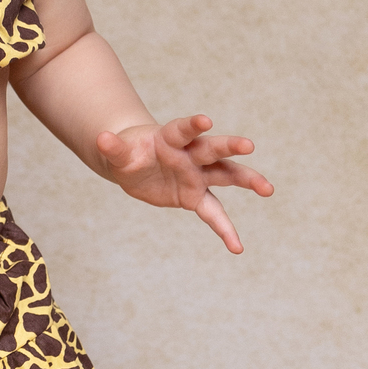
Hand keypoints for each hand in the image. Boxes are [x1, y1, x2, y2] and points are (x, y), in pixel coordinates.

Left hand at [96, 114, 273, 253]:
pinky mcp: (197, 196)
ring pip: (226, 175)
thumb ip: (113, 148)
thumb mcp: (118, 151)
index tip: (205, 121)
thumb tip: (100, 139)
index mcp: (170, 138)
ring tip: (268, 189)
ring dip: (247, 180)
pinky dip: (224, 229)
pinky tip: (237, 247)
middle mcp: (191, 154)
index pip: (183, 130)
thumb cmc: (129, 151)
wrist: (135, 164)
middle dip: (229, 146)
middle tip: (248, 145)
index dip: (193, 125)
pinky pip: (214, 213)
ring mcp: (198, 175)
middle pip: (213, 148)